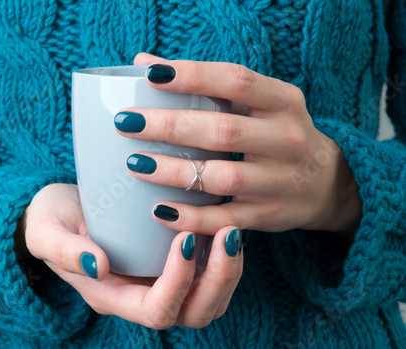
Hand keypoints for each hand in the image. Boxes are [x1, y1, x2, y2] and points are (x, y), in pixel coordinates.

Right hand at [16, 183, 242, 328]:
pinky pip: (208, 275)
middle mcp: (141, 296)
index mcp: (112, 296)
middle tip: (228, 234)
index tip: (185, 237)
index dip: (178, 281)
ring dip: (228, 270)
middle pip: (194, 313)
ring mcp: (158, 282)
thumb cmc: (51, 222)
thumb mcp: (46, 231)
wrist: (60, 214)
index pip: (156, 310)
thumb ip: (63, 251)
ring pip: (209, 299)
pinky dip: (223, 256)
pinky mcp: (169, 264)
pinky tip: (222, 223)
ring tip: (231, 230)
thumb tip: (96, 265)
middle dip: (220, 279)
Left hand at [115, 53, 361, 238]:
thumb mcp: (258, 103)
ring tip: (135, 165)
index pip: (236, 81)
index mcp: (283, 101)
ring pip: (222, 178)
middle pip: (223, 130)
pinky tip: (159, 210)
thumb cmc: (278, 133)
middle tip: (127, 123)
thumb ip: (208, 84)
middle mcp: (287, 139)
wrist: (326, 183)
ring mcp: (280, 181)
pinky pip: (226, 220)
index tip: (149, 75)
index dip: (192, 76)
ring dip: (175, 172)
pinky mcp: (269, 215)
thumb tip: (145, 63)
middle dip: (170, 126)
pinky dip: (191, 218)